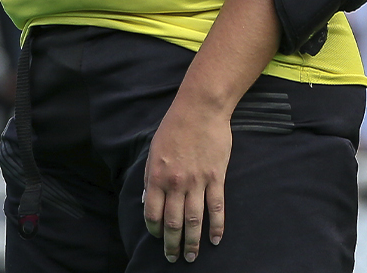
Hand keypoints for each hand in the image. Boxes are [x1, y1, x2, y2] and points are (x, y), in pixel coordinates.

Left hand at [143, 97, 231, 262]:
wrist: (200, 109)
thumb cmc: (174, 127)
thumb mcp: (154, 151)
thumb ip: (150, 177)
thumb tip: (150, 199)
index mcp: (157, 177)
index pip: (153, 214)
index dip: (154, 230)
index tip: (158, 237)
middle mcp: (176, 184)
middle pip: (173, 222)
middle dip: (172, 244)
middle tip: (173, 258)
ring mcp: (197, 182)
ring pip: (194, 220)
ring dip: (192, 241)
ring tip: (191, 256)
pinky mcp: (216, 177)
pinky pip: (216, 206)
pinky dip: (217, 225)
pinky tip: (216, 238)